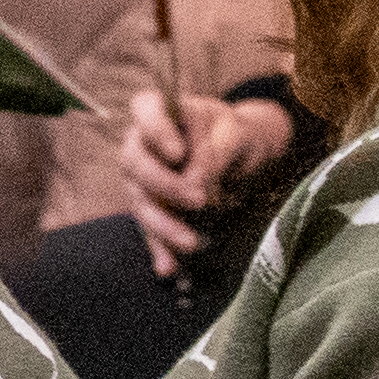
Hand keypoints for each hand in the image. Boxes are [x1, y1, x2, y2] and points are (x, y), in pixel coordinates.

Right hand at [117, 86, 298, 281]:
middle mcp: (141, 144)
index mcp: (160, 111)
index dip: (155, 130)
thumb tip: (194, 186)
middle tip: (199, 200)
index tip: (178, 153)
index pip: (144, 109)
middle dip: (165, 186)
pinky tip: (168, 268)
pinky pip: (150, 229)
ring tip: (192, 243)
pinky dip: (160, 249)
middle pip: (136, 162)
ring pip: (140, 201)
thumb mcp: (235, 134)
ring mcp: (141, 178)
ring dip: (162, 225)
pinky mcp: (152, 207)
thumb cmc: (235, 134)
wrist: (242, 154)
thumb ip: (214, 153)